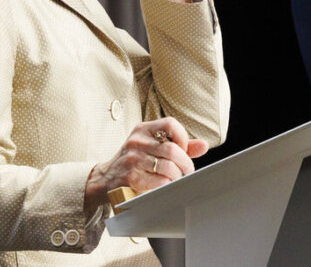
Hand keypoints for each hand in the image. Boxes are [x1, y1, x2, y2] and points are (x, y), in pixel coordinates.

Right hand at [84, 117, 208, 216]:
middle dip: (185, 163)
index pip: (170, 124)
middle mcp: (137, 141)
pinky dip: (168, 185)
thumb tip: (204, 145)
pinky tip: (166, 185)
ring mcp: (133, 159)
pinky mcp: (131, 177)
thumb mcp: (153, 147)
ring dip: (178, 176)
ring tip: (177, 178)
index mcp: (143, 129)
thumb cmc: (135, 161)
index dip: (182, 137)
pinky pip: (159, 182)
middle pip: (172, 150)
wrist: (106, 179)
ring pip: (168, 167)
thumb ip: (179, 145)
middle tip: (187, 171)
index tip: (183, 149)